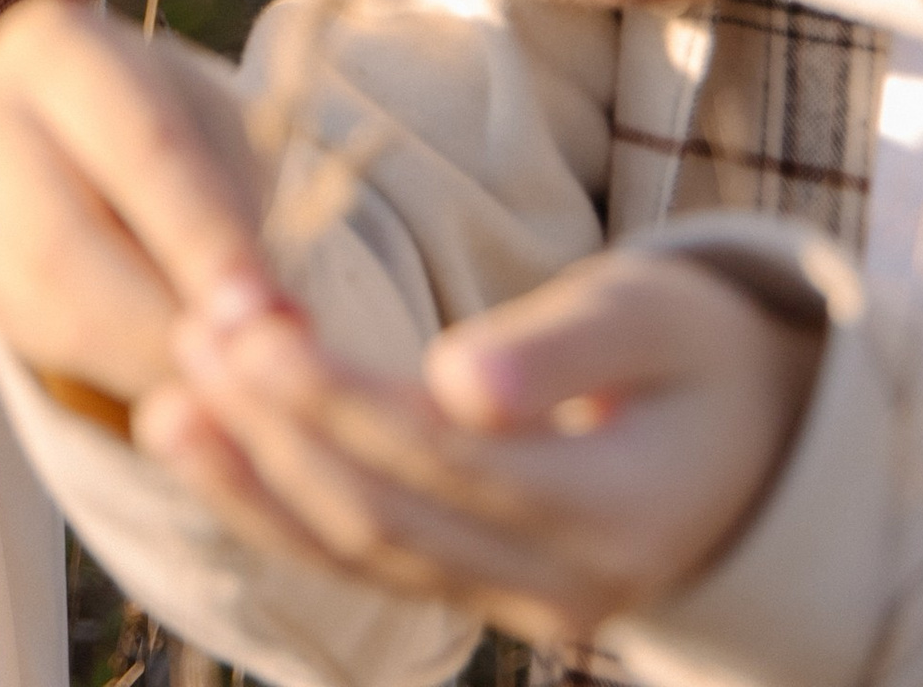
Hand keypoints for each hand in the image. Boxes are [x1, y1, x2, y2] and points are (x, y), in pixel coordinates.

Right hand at [0, 0, 281, 414]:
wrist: (75, 125)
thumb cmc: (158, 122)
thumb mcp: (211, 132)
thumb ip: (231, 216)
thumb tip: (264, 324)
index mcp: (56, 42)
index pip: (139, 147)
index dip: (202, 238)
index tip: (259, 312)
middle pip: (62, 233)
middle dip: (154, 316)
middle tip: (226, 366)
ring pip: (34, 293)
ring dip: (128, 352)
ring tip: (201, 377)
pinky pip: (18, 324)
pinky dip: (94, 361)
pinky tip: (150, 367)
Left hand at [147, 247, 822, 649]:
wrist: (756, 448)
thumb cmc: (697, 351)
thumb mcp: (654, 316)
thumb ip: (560, 353)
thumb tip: (459, 383)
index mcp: (610, 510)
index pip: (443, 459)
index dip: (338, 398)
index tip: (251, 325)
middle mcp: (560, 585)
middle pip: (387, 516)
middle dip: (276, 432)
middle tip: (194, 336)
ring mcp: (518, 607)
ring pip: (362, 558)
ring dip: (254, 483)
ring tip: (166, 402)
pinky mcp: (478, 595)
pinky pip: (364, 567)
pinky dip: (278, 513)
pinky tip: (206, 457)